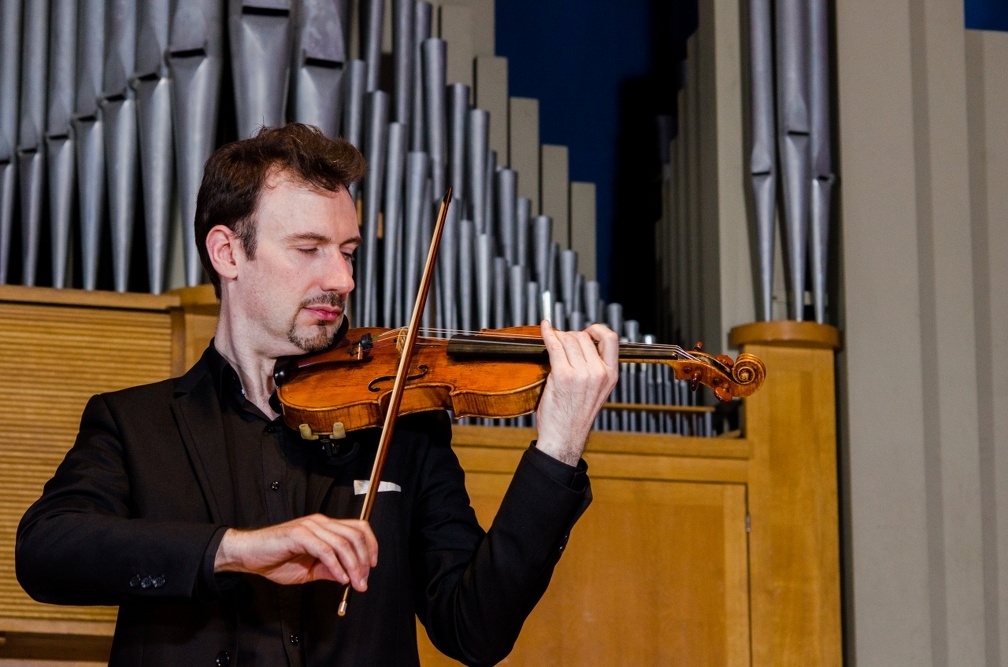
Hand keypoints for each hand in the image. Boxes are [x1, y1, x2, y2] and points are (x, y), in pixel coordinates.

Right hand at [214, 514, 377, 590]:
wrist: (247, 555)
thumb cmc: (275, 560)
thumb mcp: (309, 569)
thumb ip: (329, 569)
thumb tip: (349, 576)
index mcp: (324, 526)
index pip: (358, 528)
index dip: (370, 545)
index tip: (372, 566)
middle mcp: (320, 522)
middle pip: (355, 535)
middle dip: (364, 560)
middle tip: (363, 581)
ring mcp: (310, 527)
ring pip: (342, 543)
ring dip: (353, 566)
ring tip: (355, 583)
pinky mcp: (299, 535)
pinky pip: (325, 551)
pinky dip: (337, 566)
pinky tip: (340, 578)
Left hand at [534, 320, 619, 464]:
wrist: (564, 438)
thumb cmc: (575, 416)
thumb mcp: (597, 392)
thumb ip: (595, 369)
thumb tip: (582, 343)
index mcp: (611, 376)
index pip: (611, 339)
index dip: (597, 329)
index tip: (587, 331)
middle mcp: (599, 373)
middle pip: (584, 337)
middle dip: (570, 335)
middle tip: (560, 341)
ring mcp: (582, 374)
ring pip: (569, 339)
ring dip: (558, 337)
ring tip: (552, 341)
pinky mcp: (563, 375)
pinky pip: (554, 346)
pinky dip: (547, 334)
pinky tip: (544, 328)